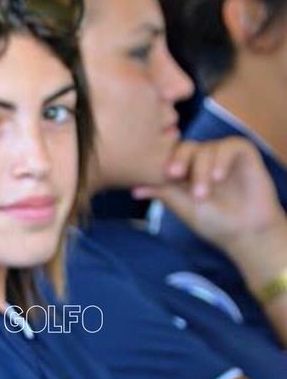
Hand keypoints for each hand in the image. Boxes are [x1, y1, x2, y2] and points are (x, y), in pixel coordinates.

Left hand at [134, 137, 282, 251]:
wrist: (245, 233)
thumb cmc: (212, 221)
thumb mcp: (182, 206)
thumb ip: (161, 191)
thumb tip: (133, 188)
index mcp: (185, 169)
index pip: (169, 156)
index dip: (163, 163)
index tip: (160, 177)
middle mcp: (202, 158)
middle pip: (185, 147)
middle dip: (178, 161)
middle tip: (174, 176)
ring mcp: (222, 154)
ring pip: (205, 148)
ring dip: (201, 170)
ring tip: (202, 194)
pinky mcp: (242, 152)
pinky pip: (229, 146)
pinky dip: (221, 160)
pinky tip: (219, 177)